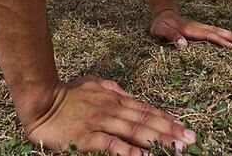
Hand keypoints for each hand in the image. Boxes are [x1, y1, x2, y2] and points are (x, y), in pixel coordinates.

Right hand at [25, 76, 195, 154]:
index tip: (184, 126)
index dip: (166, 118)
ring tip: (177, 148)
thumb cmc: (65, 94)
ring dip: (158, 140)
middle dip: (171, 131)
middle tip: (191, 140)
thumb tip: (126, 93)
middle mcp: (112, 109)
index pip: (146, 109)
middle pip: (146, 120)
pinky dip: (130, 151)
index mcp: (114, 98)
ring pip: (135, 131)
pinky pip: (112, 145)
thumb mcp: (91, 84)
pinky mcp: (87, 136)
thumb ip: (111, 88)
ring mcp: (100, 122)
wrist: (40, 100)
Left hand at [150, 9, 231, 48]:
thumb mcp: (161, 31)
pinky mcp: (201, 29)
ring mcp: (201, 28)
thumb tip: (184, 45)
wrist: (163, 14)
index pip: (207, 35)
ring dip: (231, 36)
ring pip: (218, 31)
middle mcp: (198, 28)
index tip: (230, 46)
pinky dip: (225, 35)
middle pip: (217, 32)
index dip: (219, 41)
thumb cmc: (161, 25)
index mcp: (190, 30)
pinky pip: (215, 32)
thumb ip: (172, 37)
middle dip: (231, 37)